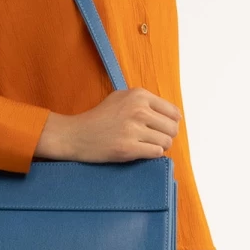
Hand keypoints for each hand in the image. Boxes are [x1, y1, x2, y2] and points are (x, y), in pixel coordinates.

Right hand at [33, 88, 180, 161]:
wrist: (76, 135)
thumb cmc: (99, 117)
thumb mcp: (121, 97)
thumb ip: (144, 101)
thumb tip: (173, 114)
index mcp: (139, 95)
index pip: (173, 112)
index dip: (170, 122)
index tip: (162, 127)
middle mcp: (138, 110)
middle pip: (172, 128)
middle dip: (166, 135)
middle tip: (154, 138)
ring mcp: (133, 130)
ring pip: (166, 142)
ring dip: (159, 146)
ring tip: (146, 145)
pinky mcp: (128, 148)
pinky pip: (156, 153)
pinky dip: (152, 154)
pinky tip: (141, 151)